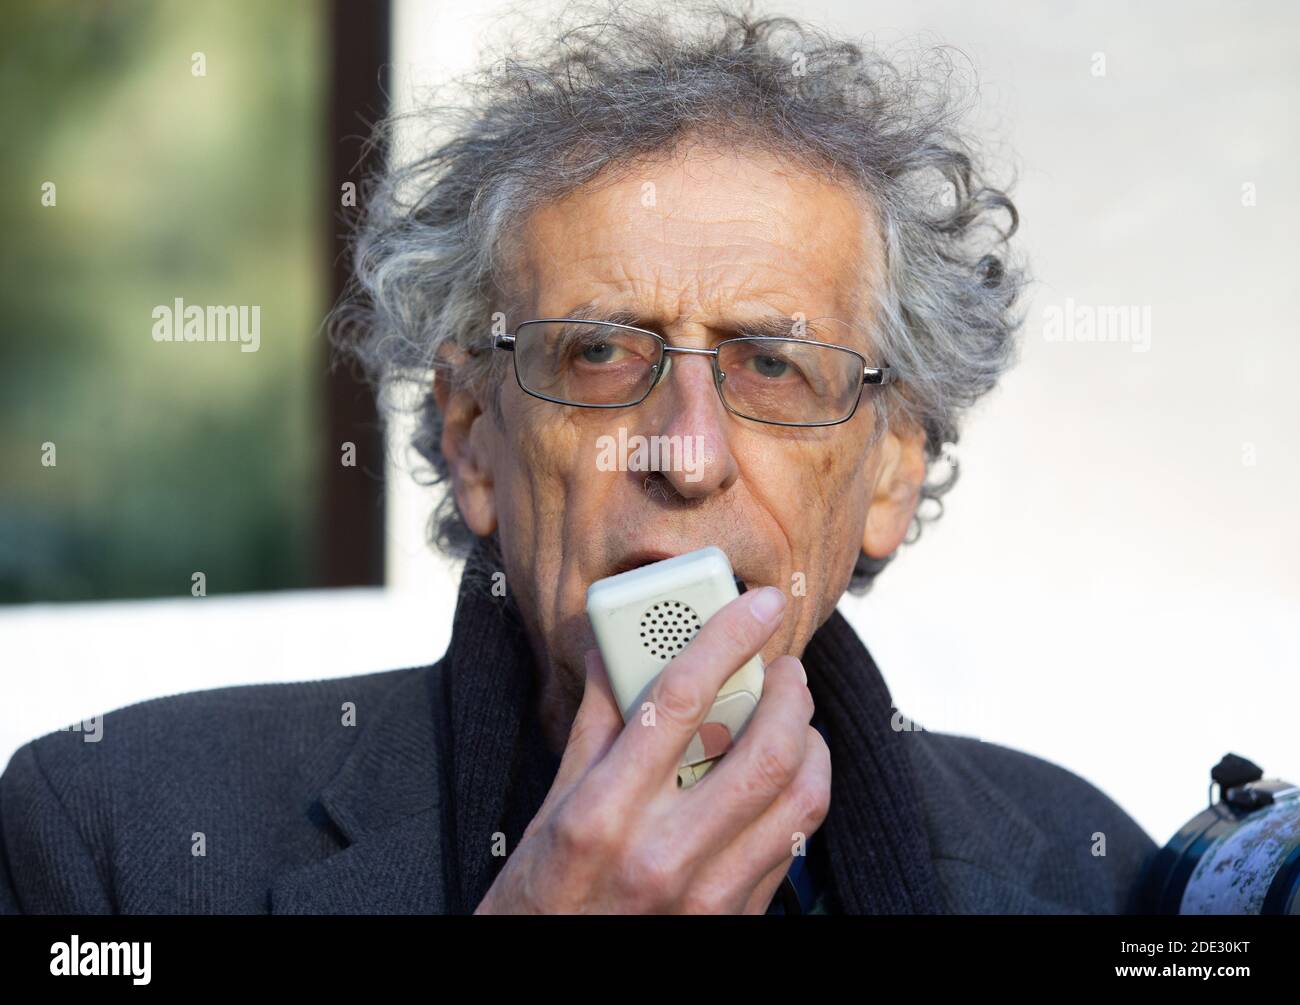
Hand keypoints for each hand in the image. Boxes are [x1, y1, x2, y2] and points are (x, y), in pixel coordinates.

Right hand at [474, 585, 830, 913]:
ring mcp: (708, 894)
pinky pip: (794, 846)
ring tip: (792, 723)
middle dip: (789, 693)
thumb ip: (591, 727)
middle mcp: (663, 853)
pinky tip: (779, 779)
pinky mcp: (735, 921)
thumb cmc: (540, 899)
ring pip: (800, 799)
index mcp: (605, 811)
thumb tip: (608, 655)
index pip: (681, 700)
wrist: (547, 991)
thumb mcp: (550, 809)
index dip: (726, 638)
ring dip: (810, 745)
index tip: (756, 605)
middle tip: (782, 670)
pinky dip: (800, 797)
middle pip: (765, 749)